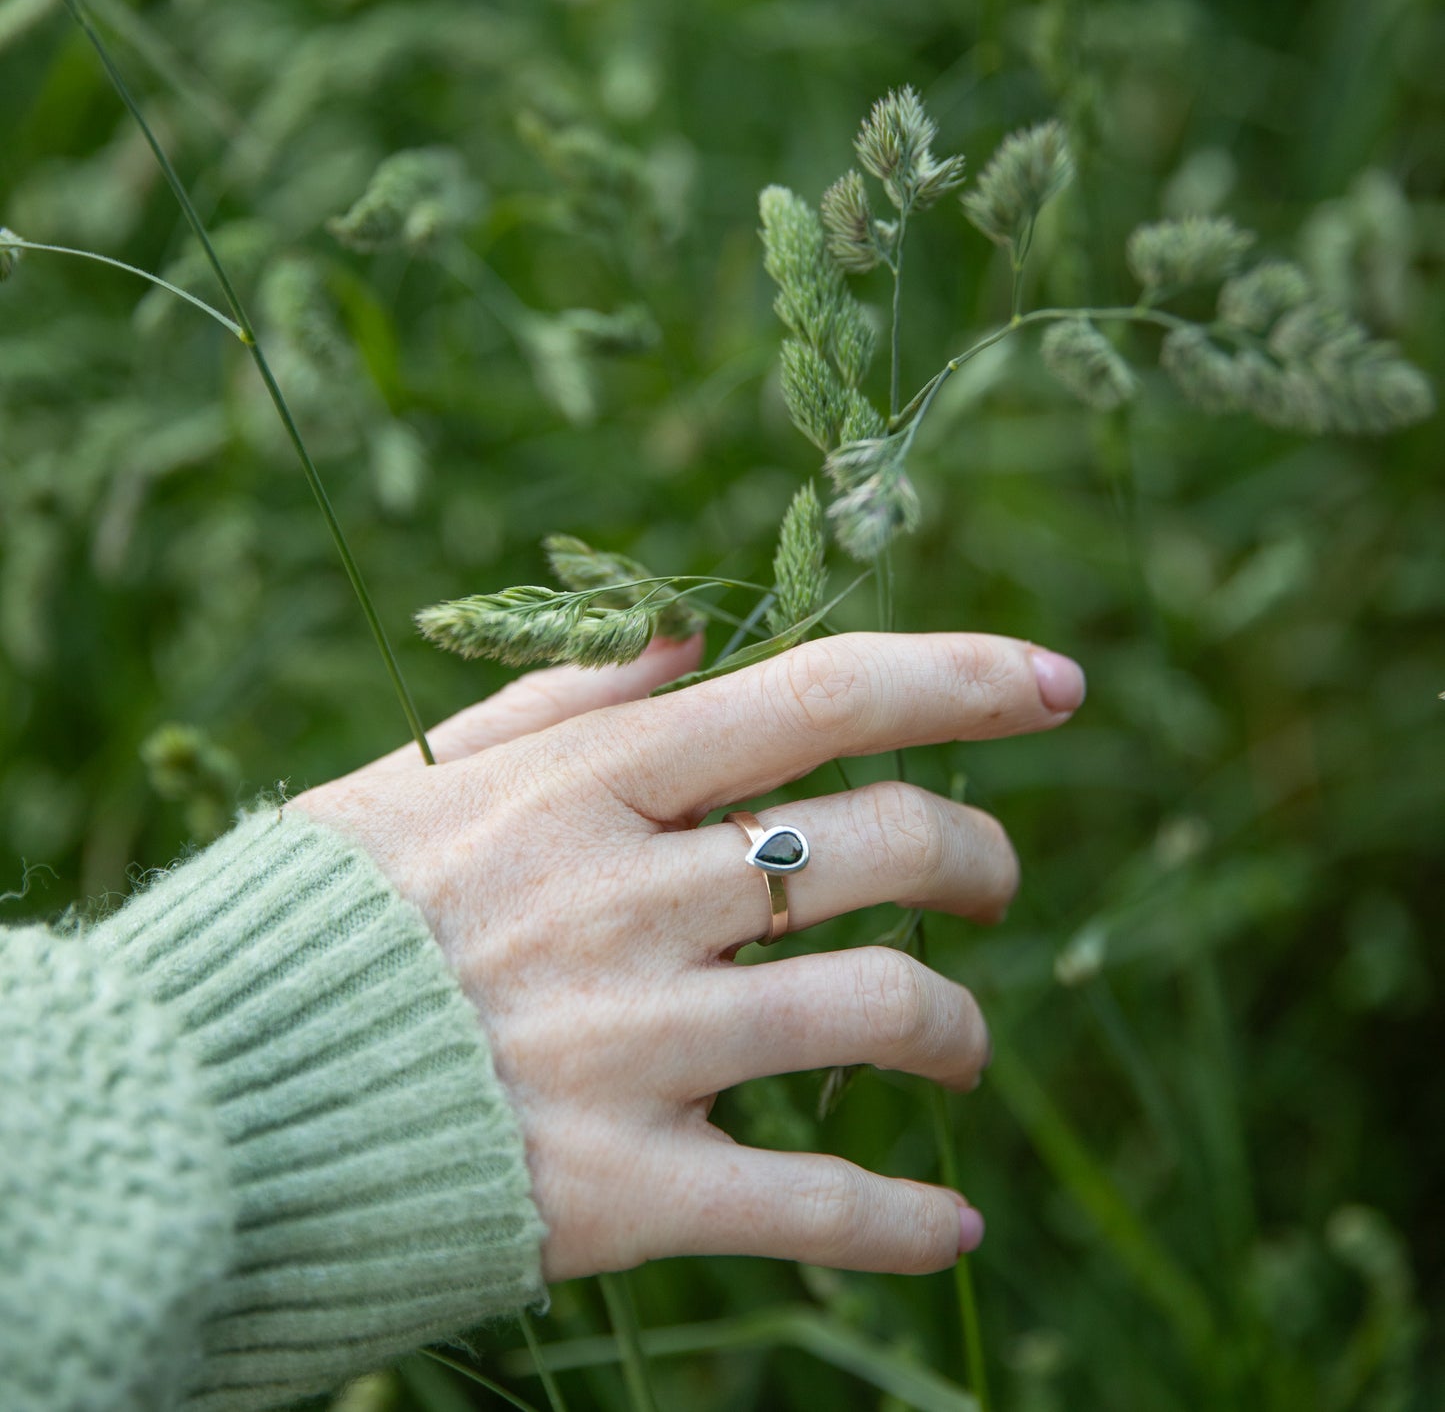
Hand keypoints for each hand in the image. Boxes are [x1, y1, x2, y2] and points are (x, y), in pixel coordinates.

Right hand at [289, 631, 1084, 1279]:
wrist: (202, 1105)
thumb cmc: (322, 921)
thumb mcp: (426, 775)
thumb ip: (564, 699)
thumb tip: (691, 637)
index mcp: (589, 783)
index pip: (822, 695)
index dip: (962, 677)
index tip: (1061, 684)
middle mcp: (632, 898)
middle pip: (889, 847)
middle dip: (982, 857)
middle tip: (998, 883)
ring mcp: (636, 1044)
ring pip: (884, 1011)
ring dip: (961, 1028)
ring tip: (965, 1045)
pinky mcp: (620, 1187)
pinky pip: (814, 1206)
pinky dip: (905, 1220)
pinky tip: (953, 1227)